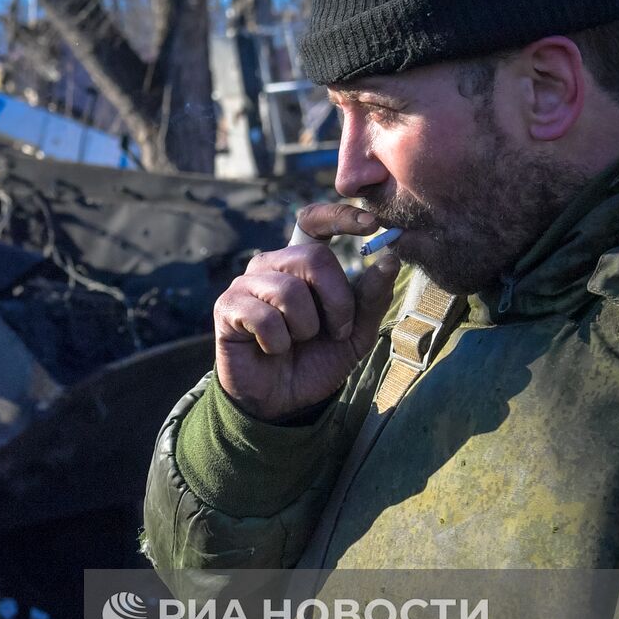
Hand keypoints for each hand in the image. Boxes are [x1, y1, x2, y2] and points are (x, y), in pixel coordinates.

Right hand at [214, 203, 400, 420]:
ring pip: (289, 290)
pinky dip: (278, 343)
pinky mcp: (227, 308)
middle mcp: (272, 265)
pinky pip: (264, 317)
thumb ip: (371, 299)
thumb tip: (390, 260)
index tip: (372, 226)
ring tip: (297, 343)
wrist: (283, 401)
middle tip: (336, 331)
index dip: (340, 216)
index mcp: (301, 262)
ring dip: (305, 328)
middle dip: (337, 301)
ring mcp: (246, 284)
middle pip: (313, 257)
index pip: (314, 221)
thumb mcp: (355, 334)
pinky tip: (272, 350)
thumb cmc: (316, 360)